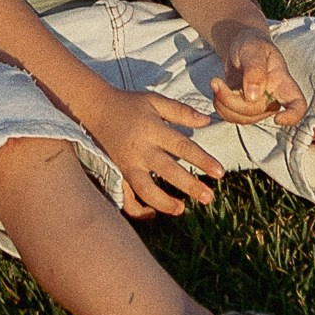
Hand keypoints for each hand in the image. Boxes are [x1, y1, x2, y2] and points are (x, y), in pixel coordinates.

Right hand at [85, 86, 225, 219]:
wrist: (94, 108)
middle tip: (208, 197)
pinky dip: (138, 209)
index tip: (219, 173)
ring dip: (164, 203)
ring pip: (145, 189)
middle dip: (189, 186)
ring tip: (181, 209)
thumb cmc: (129, 104)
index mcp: (152, 129)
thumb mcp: (155, 101)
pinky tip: (153, 213)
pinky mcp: (117, 174)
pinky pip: (126, 197)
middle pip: (168, 170)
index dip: (202, 160)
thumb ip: (180, 111)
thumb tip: (207, 121)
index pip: (182, 146)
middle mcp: (140, 149)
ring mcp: (127, 164)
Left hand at [209, 30, 305, 132]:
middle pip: (259, 111)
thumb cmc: (252, 44)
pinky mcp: (245, 110)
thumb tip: (254, 96)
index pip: (297, 104)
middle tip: (216, 81)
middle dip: (233, 100)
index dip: (292, 116)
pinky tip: (217, 91)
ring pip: (244, 118)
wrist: (241, 46)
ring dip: (224, 104)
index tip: (277, 118)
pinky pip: (233, 118)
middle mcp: (274, 98)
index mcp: (283, 82)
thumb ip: (255, 70)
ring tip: (215, 83)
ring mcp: (260, 106)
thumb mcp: (253, 49)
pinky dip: (220, 107)